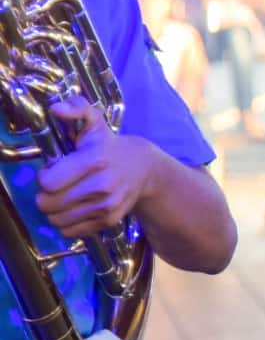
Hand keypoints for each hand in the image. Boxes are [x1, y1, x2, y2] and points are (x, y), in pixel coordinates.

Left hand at [35, 98, 155, 237]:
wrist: (144, 169)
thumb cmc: (109, 145)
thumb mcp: (94, 122)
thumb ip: (76, 109)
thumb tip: (57, 109)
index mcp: (95, 159)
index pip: (48, 182)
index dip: (45, 176)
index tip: (55, 169)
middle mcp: (102, 185)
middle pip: (48, 203)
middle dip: (46, 194)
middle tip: (59, 184)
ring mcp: (106, 205)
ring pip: (56, 220)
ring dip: (55, 210)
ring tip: (66, 196)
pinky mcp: (109, 221)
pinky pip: (70, 231)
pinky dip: (66, 222)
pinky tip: (76, 207)